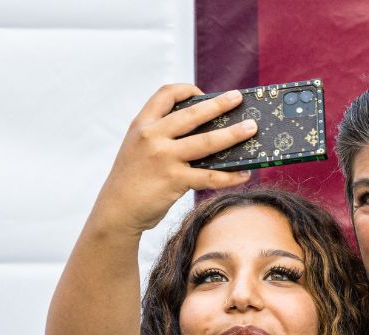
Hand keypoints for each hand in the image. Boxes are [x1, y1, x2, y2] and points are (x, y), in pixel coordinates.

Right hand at [93, 85, 256, 234]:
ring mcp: (163, 158)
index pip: (165, 94)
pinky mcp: (174, 181)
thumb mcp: (138, 148)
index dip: (187, 90)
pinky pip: (209, 176)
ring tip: (252, 129)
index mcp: (142, 124)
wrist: (116, 211)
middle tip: (238, 99)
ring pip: (206, 142)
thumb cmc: (132, 179)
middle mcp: (152, 137)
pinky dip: (230, 176)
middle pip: (192, 114)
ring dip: (233, 134)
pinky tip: (244, 173)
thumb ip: (160, 136)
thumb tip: (204, 132)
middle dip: (219, 105)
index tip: (203, 94)